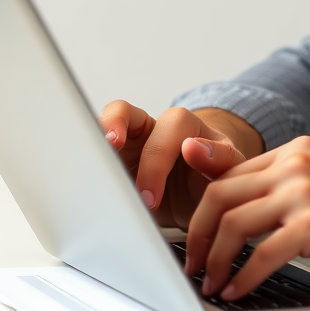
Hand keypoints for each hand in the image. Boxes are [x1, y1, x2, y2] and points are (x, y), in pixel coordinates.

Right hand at [98, 102, 260, 227]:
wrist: (203, 197)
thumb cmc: (215, 177)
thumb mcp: (229, 171)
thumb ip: (221, 159)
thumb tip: (194, 148)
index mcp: (185, 126)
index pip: (168, 127)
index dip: (156, 160)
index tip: (150, 196)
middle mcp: (153, 129)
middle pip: (125, 113)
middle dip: (113, 137)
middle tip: (108, 172)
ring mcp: (129, 143)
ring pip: (101, 127)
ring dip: (91, 142)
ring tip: (84, 167)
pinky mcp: (113, 162)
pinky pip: (93, 155)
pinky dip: (85, 166)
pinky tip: (80, 186)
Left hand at [184, 136, 309, 296]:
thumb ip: (283, 182)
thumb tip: (237, 186)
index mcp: (299, 150)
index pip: (230, 172)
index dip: (205, 210)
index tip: (197, 238)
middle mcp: (299, 163)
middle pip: (221, 194)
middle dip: (198, 235)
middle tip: (193, 263)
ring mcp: (308, 192)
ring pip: (234, 223)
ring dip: (213, 259)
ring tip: (211, 282)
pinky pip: (261, 255)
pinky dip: (242, 278)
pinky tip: (238, 291)